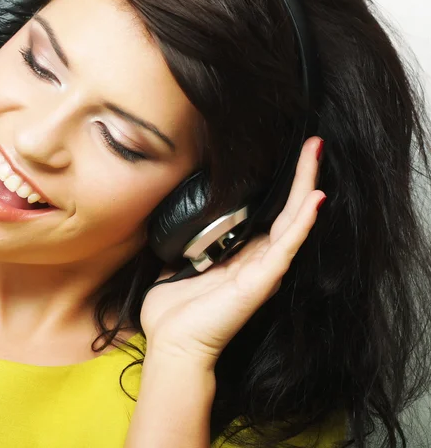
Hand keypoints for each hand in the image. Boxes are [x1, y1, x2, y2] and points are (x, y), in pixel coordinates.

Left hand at [140, 136, 325, 368]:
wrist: (172, 345)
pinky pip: (286, 246)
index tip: (287, 156)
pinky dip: (302, 222)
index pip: (268, 213)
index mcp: (240, 254)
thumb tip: (178, 225)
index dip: (280, 186)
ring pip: (292, 221)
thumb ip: (186, 245)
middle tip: (313, 144)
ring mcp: (263, 269)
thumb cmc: (174, 311)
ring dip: (306, 187)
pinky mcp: (261, 281)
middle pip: (287, 211)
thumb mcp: (176, 264)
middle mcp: (257, 259)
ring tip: (315, 155)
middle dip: (301, 176)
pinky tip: (315, 199)